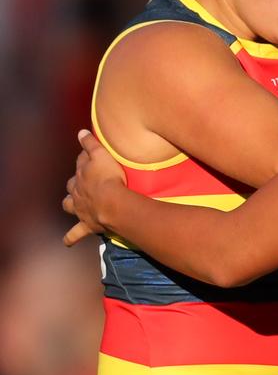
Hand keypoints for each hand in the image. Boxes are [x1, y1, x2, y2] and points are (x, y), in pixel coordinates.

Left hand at [62, 130, 125, 246]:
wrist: (112, 203)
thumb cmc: (108, 178)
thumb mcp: (100, 155)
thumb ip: (90, 143)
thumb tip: (80, 132)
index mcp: (80, 176)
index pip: (81, 166)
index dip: (85, 163)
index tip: (89, 159)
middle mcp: (77, 193)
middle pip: (71, 187)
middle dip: (74, 184)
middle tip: (81, 183)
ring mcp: (80, 210)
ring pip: (69, 206)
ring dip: (70, 206)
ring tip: (71, 206)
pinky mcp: (86, 225)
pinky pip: (75, 234)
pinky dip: (71, 238)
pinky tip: (68, 242)